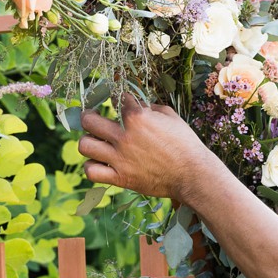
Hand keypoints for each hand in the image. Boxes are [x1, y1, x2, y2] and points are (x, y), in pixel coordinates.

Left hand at [77, 96, 224, 201]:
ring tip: (97, 143)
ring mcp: (120, 158)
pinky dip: (92, 167)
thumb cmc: (185, 144)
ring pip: (84, 145)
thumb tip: (139, 105)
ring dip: (89, 142)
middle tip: (94, 120)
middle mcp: (124, 136)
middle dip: (90, 117)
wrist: (192, 174)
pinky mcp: (120, 178)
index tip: (121, 104)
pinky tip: (100, 164)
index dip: (118, 100)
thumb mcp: (171, 117)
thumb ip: (151, 108)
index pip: (116, 99)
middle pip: (88, 121)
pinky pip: (91, 171)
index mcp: (137, 117)